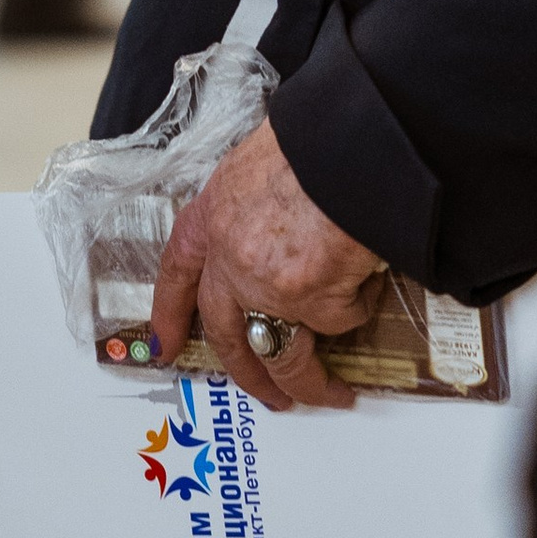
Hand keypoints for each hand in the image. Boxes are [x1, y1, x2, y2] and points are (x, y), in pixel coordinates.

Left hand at [150, 124, 385, 412]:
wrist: (351, 145)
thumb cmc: (315, 142)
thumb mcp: (262, 163)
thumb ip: (256, 204)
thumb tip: (275, 226)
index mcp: (213, 215)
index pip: (178, 270)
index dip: (170, 311)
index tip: (165, 345)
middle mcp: (229, 258)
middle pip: (227, 331)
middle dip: (245, 371)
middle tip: (266, 393)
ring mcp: (268, 286)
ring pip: (282, 353)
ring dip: (307, 382)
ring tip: (332, 395)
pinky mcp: (314, 303)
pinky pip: (341, 318)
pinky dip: (358, 307)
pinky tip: (371, 285)